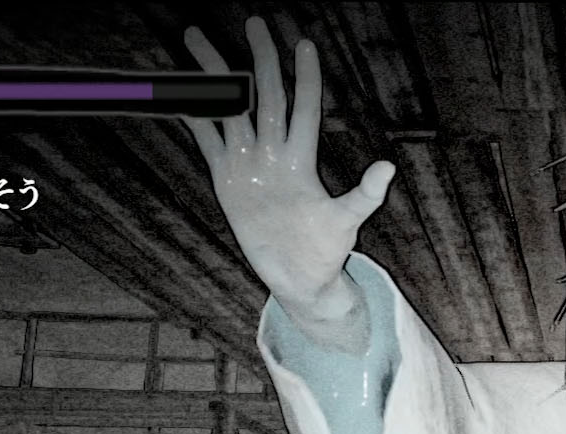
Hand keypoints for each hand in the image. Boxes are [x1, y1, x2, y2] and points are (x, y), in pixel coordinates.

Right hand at [183, 17, 393, 317]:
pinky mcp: (226, 177)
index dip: (305, 78)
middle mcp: (273, 153)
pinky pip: (206, 138)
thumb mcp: (347, 223)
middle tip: (255, 22)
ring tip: (196, 38)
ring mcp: (248, 162)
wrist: (297, 276)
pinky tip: (177, 87)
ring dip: (215, 75)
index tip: (305, 43)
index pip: (304, 108)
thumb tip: (388, 168)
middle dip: (260, 58)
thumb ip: (364, 196)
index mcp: (301, 160)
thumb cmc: (327, 250)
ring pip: (230, 108)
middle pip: (265, 96)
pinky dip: (192, 114)